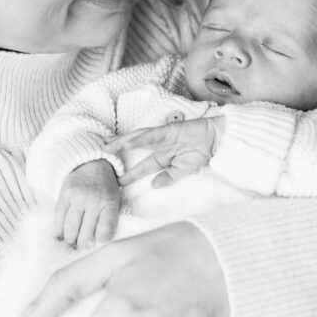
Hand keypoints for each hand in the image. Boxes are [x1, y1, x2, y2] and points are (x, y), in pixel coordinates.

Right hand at [54, 160, 120, 248]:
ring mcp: (77, 198)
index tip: (96, 246)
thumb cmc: (105, 188)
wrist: (91, 164)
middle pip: (86, 233)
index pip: (106, 230)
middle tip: (81, 251)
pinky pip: (58, 218)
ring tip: (71, 246)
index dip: (100, 242)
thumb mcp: (114, 201)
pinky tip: (59, 238)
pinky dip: (58, 232)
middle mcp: (93, 201)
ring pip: (70, 229)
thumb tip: (97, 244)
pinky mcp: (64, 196)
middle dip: (83, 246)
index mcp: (109, 203)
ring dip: (70, 241)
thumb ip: (108, 220)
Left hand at [105, 116, 225, 186]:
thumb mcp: (184, 171)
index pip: (142, 167)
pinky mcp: (168, 130)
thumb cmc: (202, 153)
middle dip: (117, 151)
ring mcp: (162, 136)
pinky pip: (151, 135)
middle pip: (133, 147)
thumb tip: (153, 186)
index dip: (130, 174)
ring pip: (137, 138)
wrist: (217, 140)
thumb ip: (169, 177)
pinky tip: (126, 142)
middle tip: (99, 157)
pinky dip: (138, 138)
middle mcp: (159, 146)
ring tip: (107, 147)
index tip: (116, 181)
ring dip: (121, 142)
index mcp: (162, 157)